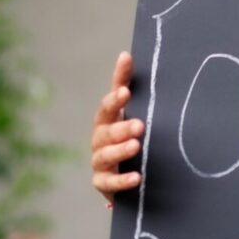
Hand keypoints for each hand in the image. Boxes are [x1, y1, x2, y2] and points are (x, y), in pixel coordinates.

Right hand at [91, 51, 143, 204]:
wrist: (120, 172)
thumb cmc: (123, 133)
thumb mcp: (126, 109)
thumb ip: (124, 83)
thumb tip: (126, 54)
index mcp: (105, 120)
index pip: (107, 107)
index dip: (115, 100)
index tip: (126, 92)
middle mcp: (99, 140)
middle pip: (106, 132)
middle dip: (121, 128)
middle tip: (139, 125)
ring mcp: (99, 162)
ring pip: (105, 156)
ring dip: (120, 151)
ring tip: (136, 146)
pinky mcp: (102, 183)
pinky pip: (108, 183)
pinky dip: (121, 181)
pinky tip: (137, 178)